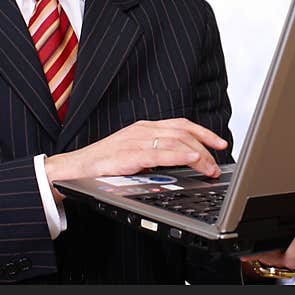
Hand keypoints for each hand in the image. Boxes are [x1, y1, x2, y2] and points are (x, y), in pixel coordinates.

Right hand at [44, 117, 228, 181]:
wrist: (74, 170)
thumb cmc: (103, 165)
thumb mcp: (134, 155)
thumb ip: (154, 154)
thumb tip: (180, 162)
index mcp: (144, 128)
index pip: (181, 124)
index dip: (204, 132)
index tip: (220, 143)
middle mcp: (143, 130)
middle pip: (183, 132)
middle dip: (206, 146)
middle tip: (218, 161)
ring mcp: (136, 140)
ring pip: (177, 141)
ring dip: (199, 154)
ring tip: (210, 167)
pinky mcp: (130, 154)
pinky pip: (162, 153)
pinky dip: (182, 155)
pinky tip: (194, 160)